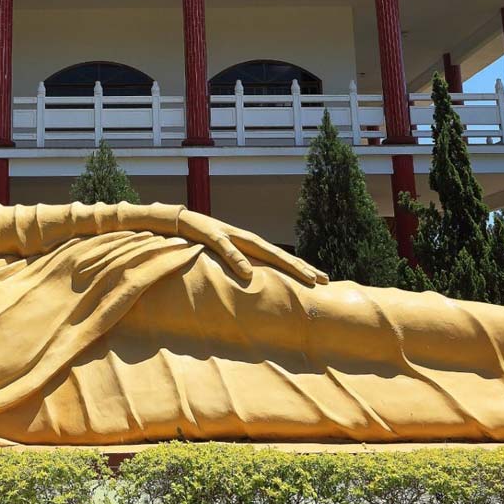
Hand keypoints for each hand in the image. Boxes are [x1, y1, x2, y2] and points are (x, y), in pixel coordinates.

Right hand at [174, 211, 327, 286]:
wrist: (179, 219)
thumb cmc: (202, 239)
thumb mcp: (223, 255)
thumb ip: (238, 265)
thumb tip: (253, 283)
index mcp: (249, 245)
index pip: (279, 258)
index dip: (300, 268)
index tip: (322, 280)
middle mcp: (245, 238)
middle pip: (278, 254)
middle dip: (302, 266)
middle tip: (324, 280)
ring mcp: (231, 235)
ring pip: (262, 250)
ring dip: (284, 262)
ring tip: (304, 276)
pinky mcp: (212, 236)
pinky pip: (226, 249)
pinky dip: (237, 259)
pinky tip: (248, 272)